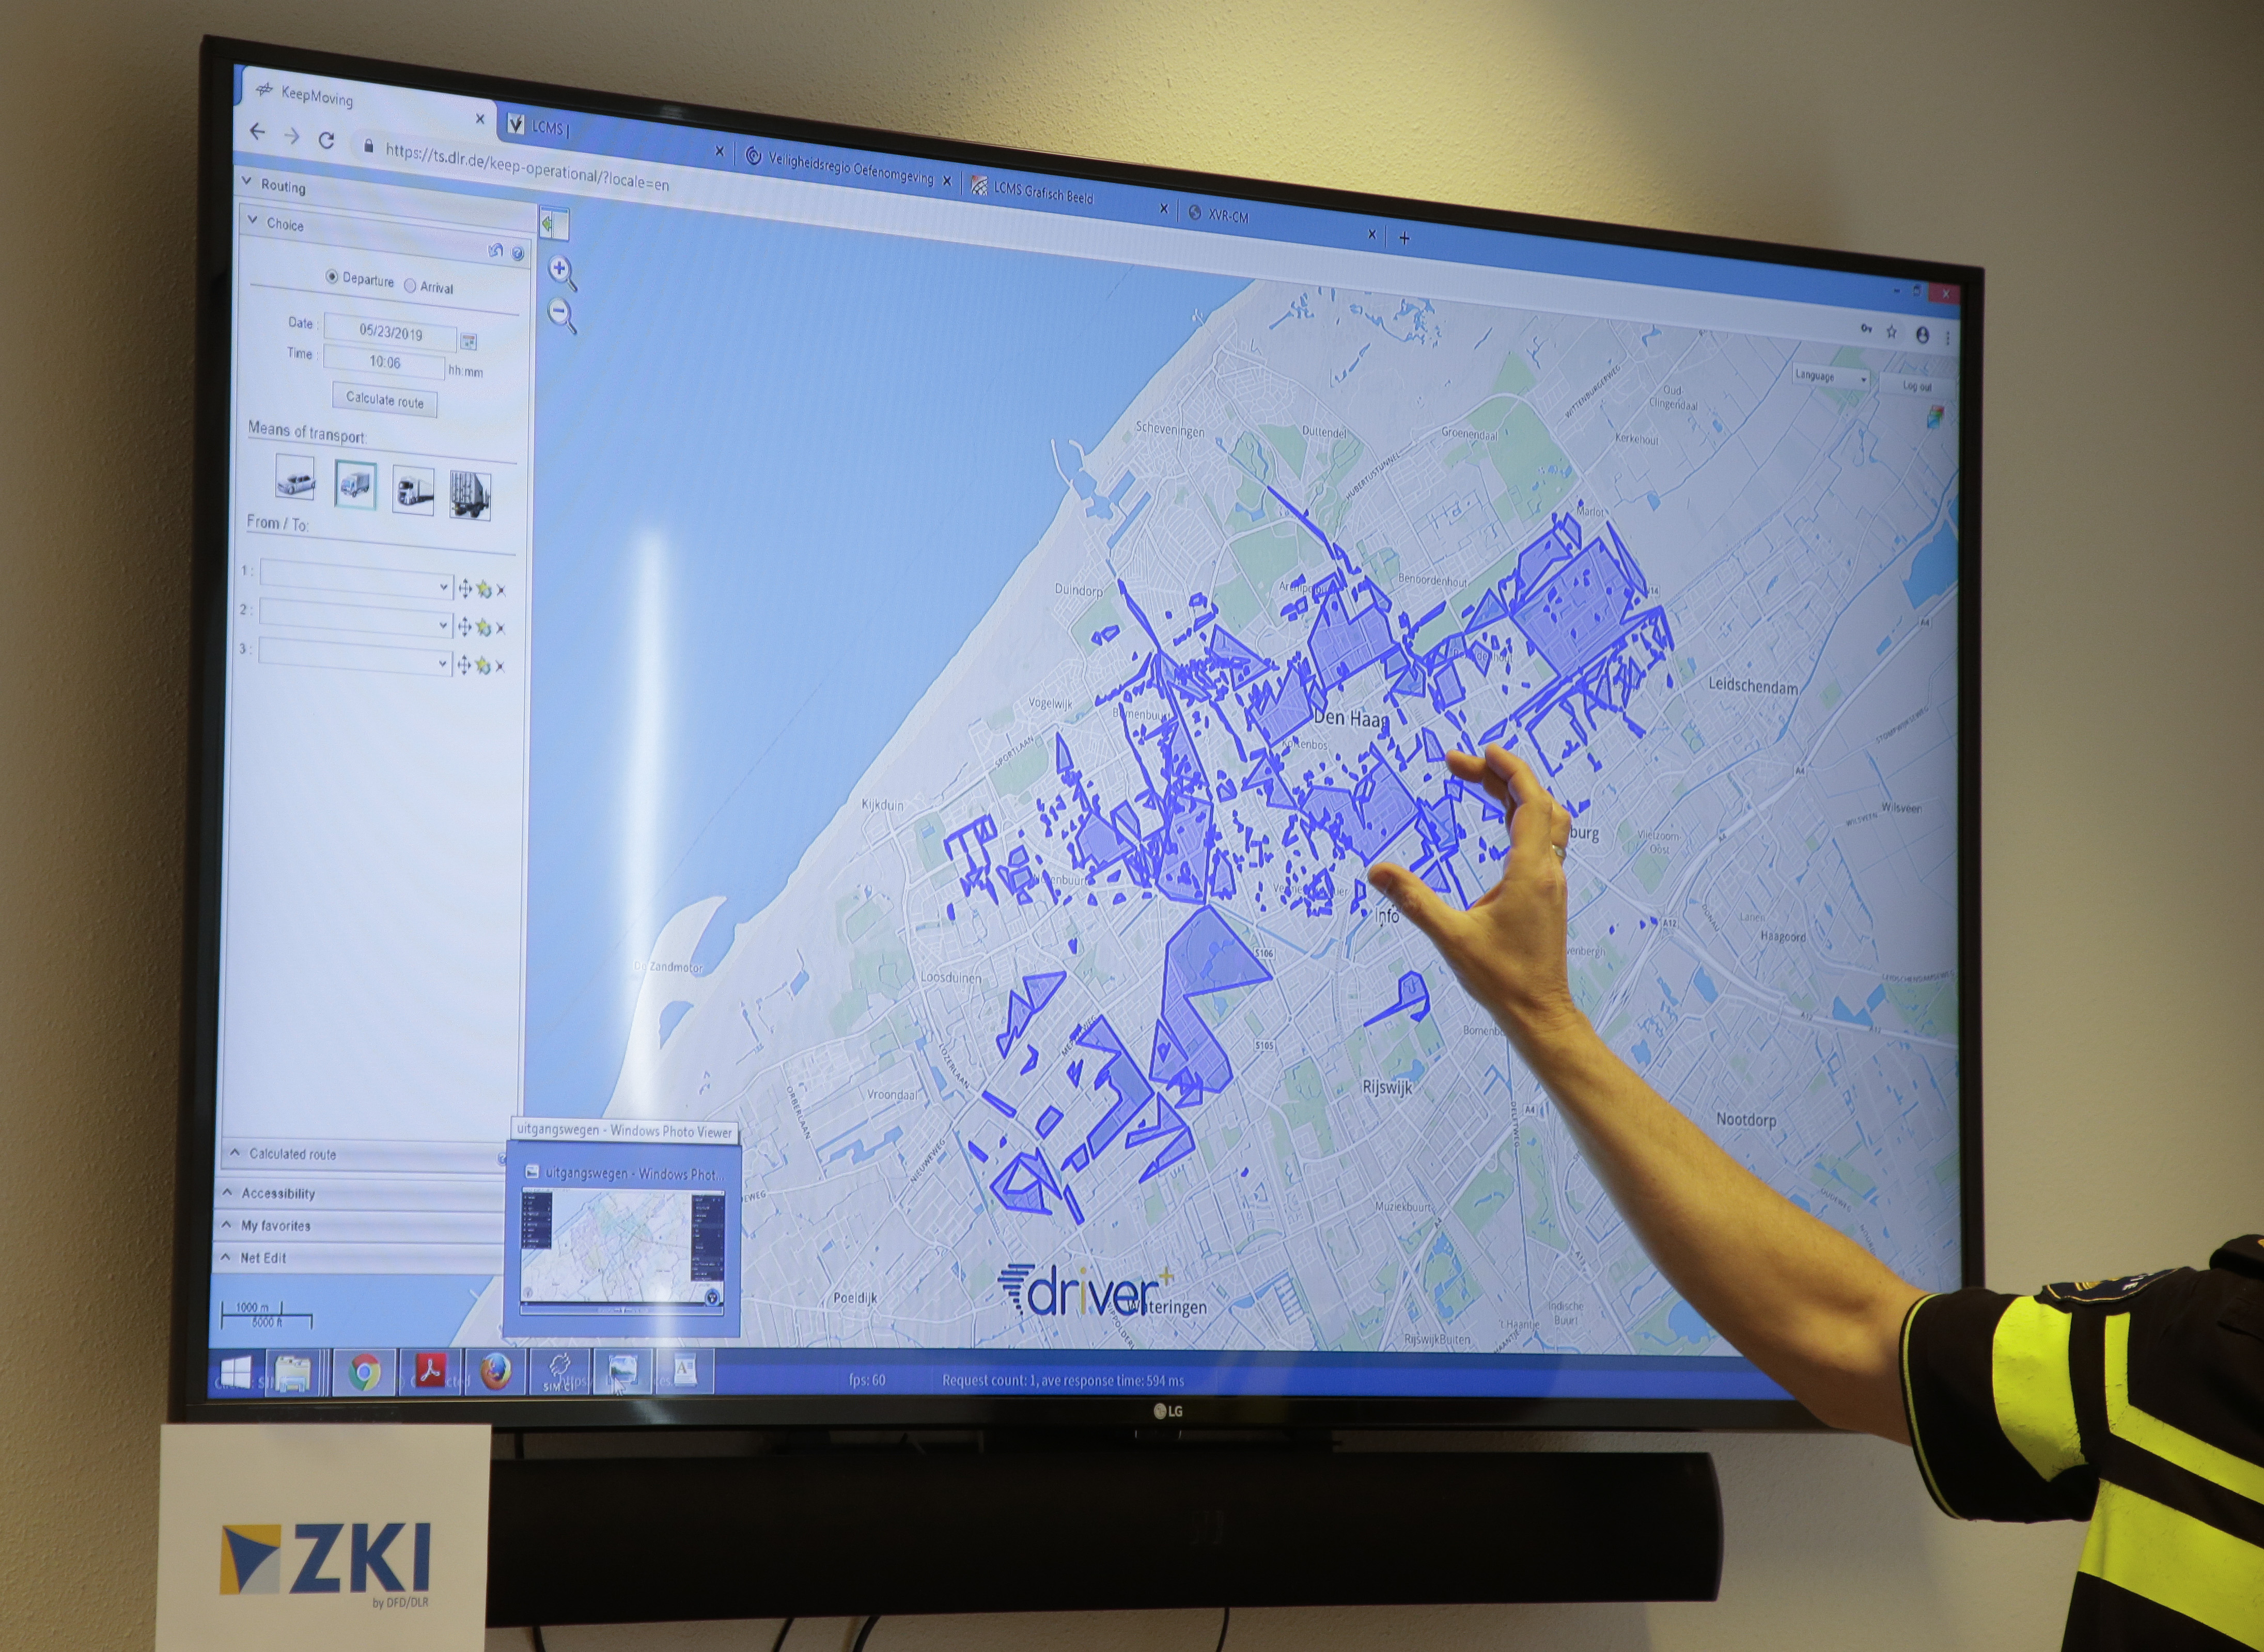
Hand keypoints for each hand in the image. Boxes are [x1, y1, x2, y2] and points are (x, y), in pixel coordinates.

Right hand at [1367, 744, 1588, 1056]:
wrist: (1540, 1013)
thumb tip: (1376, 870)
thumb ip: (1413, 900)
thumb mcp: (1450, 937)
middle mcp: (1548, 871)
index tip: (1481, 752)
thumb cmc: (1501, 979)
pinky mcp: (1547, 896)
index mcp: (1530, 871)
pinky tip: (1499, 827)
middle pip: (1537, 803)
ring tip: (1481, 783)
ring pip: (1546, 821)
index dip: (1509, 770)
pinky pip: (1542, 841)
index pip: (1529, 801)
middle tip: (1459, 765)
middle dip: (1502, 776)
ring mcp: (1551, 883)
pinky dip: (1521, 820)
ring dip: (1517, 796)